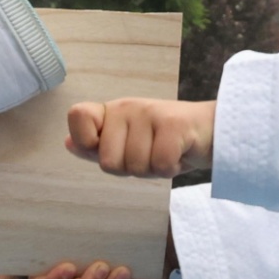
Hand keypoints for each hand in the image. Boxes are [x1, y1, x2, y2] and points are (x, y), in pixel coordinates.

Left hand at [66, 96, 216, 181]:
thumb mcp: (129, 144)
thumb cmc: (166, 142)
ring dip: (153, 171)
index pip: (78, 116)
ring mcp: (149, 113)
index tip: (109, 146)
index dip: (86, 141)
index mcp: (112, 111)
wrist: (210, 133)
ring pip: (134, 167)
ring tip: (166, 154)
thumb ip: (98, 147)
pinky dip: (170, 170)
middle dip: (131, 170)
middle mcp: (127, 107)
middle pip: (108, 162)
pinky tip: (179, 156)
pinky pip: (159, 165)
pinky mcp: (173, 124)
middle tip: (150, 155)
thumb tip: (68, 143)